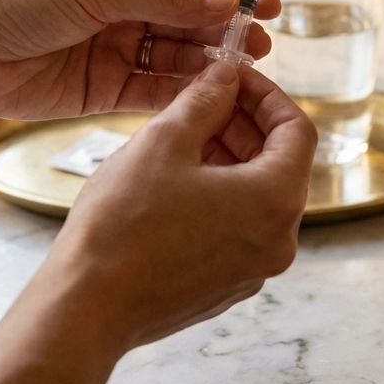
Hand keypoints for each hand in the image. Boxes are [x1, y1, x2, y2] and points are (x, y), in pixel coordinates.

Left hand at [0, 0, 278, 118]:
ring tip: (244, 73)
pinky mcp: (107, 89)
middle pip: (190, 18)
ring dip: (210, 63)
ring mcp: (119, 48)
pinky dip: (183, 92)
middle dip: (226, 31)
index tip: (267, 5)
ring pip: (178, 55)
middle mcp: (126, 6)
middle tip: (263, 48)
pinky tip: (208, 95)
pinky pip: (155, 90)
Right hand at [47, 61, 317, 350]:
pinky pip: (238, 226)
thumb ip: (205, 100)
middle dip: (245, 124)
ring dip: (230, 157)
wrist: (86, 307)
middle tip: (206, 98)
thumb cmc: (123, 225)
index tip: (234, 77)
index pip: (297, 131)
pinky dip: (220, 193)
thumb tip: (225, 76)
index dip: (267, 95)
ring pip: (257, 195)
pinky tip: (177, 177)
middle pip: (280, 164)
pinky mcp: (226, 286)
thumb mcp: (164, 141)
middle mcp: (278, 241)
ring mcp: (254, 269)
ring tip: (184, 134)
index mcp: (274, 202)